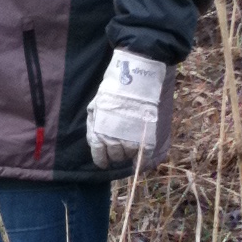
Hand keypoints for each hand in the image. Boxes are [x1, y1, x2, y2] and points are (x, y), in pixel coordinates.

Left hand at [86, 49, 165, 168]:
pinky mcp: (147, 138)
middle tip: (120, 146)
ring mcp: (132, 141)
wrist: (136, 79)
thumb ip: (94, 126)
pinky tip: (141, 154)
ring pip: (130, 156)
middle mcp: (114, 140)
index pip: (99, 156)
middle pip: (116, 157)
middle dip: (116, 153)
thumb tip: (95, 142)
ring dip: (129, 152)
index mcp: (100, 133)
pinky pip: (145, 156)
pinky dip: (142, 158)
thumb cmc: (113, 90)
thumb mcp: (95, 106)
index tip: (105, 162)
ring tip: (130, 143)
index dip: (102, 160)